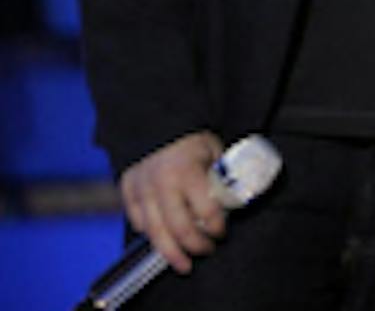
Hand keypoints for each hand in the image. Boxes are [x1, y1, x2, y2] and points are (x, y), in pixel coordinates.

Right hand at [119, 130, 223, 272]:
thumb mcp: (214, 151)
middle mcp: (161, 185)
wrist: (157, 123)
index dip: (217, 227)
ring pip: (155, 233)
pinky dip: (150, 234)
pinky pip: (137, 222)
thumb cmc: (191, 139)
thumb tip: (234, 199)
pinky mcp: (127, 192)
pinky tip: (162, 240)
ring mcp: (141, 190)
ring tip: (183, 264)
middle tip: (207, 250)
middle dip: (196, 246)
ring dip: (171, 253)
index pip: (205, 211)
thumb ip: (221, 176)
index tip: (222, 232)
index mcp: (186, 172)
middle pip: (179, 229)